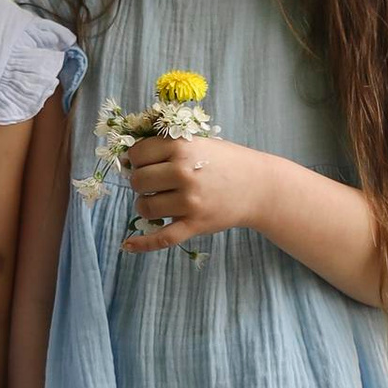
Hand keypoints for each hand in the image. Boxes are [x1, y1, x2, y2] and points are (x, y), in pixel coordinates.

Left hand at [120, 131, 265, 254]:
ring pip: (144, 206)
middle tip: (153, 182)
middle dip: (140, 181)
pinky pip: (162, 238)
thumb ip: (167, 147)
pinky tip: (127, 244)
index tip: (144, 162)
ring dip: (145, 205)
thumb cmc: (226, 162)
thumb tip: (128, 159)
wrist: (259, 186)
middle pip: (138, 180)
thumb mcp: (199, 142)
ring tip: (157, 201)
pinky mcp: (195, 224)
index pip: (138, 153)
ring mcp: (189, 201)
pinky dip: (142, 243)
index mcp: (182, 148)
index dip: (137, 158)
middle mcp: (184, 173)